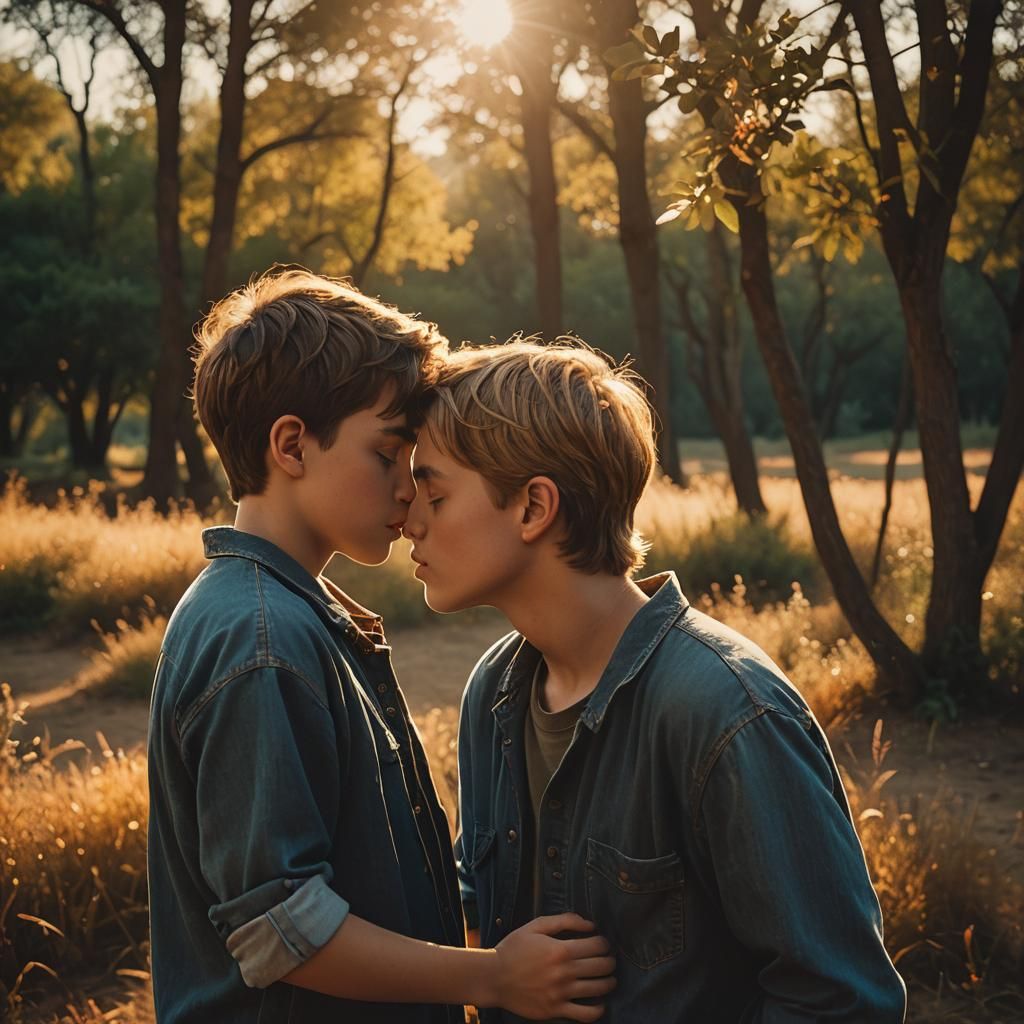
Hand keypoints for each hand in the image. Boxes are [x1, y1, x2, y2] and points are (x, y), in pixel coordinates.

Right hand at [489, 913, 615, 1021]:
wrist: (493, 977)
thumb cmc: (514, 948)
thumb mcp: (536, 926)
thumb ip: (564, 920)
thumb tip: (590, 923)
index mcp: (560, 950)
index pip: (597, 946)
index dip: (605, 943)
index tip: (603, 944)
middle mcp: (564, 972)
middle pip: (602, 966)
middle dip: (610, 961)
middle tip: (609, 960)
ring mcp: (560, 993)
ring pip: (598, 989)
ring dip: (609, 982)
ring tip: (608, 979)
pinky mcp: (555, 1010)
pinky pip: (586, 1014)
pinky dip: (598, 1010)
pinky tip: (600, 1003)